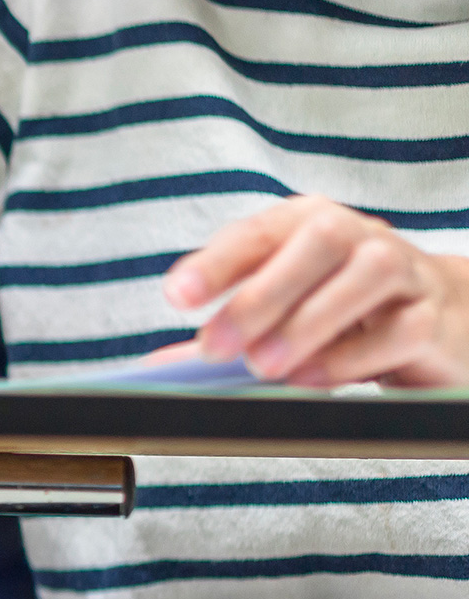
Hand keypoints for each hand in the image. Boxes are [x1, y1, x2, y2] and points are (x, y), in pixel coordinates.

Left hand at [161, 195, 468, 387]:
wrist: (436, 318)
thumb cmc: (341, 308)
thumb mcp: (282, 309)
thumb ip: (229, 331)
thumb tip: (162, 365)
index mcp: (304, 222)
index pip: (256, 233)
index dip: (216, 263)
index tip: (178, 296)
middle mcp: (355, 234)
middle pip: (313, 245)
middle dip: (258, 296)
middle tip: (215, 346)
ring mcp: (401, 270)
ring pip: (364, 277)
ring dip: (307, 322)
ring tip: (264, 365)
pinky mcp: (432, 317)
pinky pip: (400, 330)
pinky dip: (353, 354)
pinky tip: (312, 376)